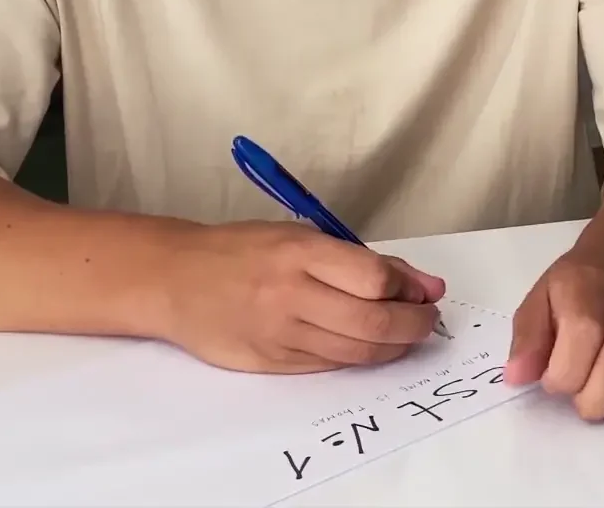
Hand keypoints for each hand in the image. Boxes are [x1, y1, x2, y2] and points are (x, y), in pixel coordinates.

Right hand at [156, 221, 446, 373]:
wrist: (176, 281)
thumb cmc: (245, 251)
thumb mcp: (303, 237)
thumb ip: (366, 262)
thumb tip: (428, 286)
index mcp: (300, 253)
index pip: (374, 278)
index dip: (409, 289)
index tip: (423, 292)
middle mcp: (289, 295)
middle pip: (372, 322)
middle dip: (414, 326)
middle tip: (427, 321)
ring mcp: (278, 334)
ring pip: (356, 352)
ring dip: (393, 347)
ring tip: (403, 334)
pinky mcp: (270, 364)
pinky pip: (330, 365)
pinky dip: (358, 357)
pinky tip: (366, 344)